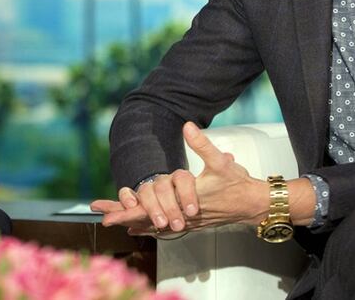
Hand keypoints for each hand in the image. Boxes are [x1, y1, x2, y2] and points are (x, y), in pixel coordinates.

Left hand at [98, 122, 266, 235]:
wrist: (253, 204)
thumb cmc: (237, 184)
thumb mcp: (220, 163)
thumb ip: (202, 145)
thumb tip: (187, 127)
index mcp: (185, 199)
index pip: (150, 209)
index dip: (127, 211)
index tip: (108, 215)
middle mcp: (183, 215)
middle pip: (146, 219)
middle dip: (123, 217)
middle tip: (102, 218)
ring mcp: (186, 221)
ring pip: (154, 225)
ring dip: (133, 221)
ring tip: (112, 219)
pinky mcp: (190, 223)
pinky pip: (164, 228)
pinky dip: (148, 227)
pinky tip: (137, 227)